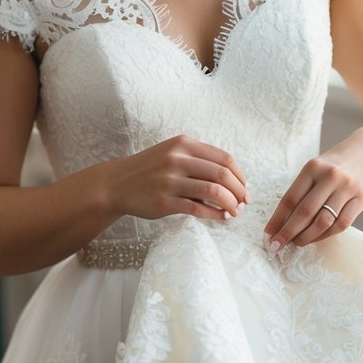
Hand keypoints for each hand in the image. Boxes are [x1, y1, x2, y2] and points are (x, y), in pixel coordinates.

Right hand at [108, 135, 248, 223]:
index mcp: (183, 144)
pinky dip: (215, 214)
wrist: (117, 183)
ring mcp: (170, 180)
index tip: (245, 188)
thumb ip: (199, 160)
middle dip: (239, 191)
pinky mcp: (164, 201)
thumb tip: (234, 180)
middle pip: (222, 174)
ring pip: (213, 191)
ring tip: (235, 212)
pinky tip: (221, 218)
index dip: (240, 175)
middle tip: (244, 203)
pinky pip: (198, 208)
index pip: (224, 158)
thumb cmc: (151, 170)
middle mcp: (177, 159)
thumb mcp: (173, 153)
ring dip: (230, 204)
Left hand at [263, 127, 362, 250]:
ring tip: (297, 242)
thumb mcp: (315, 169)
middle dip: (288, 233)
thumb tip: (282, 223)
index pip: (290, 199)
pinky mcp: (361, 200)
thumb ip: (301, 192)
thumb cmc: (334, 165)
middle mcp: (330, 176)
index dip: (277, 220)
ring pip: (323, 221)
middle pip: (305, 212)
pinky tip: (315, 237)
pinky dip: (325, 235)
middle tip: (277, 246)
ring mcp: (347, 188)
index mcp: (313, 167)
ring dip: (306, 237)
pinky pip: (341, 225)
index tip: (268, 236)